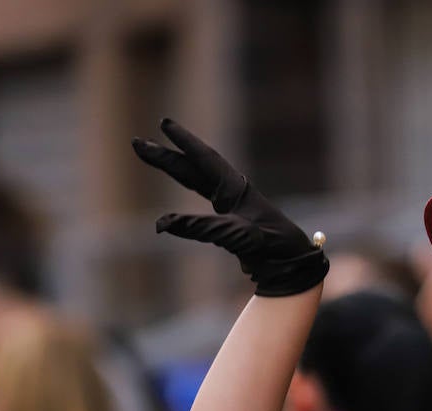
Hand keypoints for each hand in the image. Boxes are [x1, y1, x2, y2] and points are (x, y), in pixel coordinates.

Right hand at [132, 118, 328, 296]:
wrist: (294, 266)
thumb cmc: (272, 247)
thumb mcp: (236, 236)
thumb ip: (200, 228)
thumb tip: (162, 224)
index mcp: (235, 190)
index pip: (204, 159)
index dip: (184, 142)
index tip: (163, 123)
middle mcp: (233, 194)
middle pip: (193, 168)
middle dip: (166, 155)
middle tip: (138, 142)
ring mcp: (233, 208)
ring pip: (196, 182)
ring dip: (174, 170)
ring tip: (152, 156)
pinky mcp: (233, 225)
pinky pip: (201, 205)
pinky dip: (187, 201)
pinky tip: (177, 207)